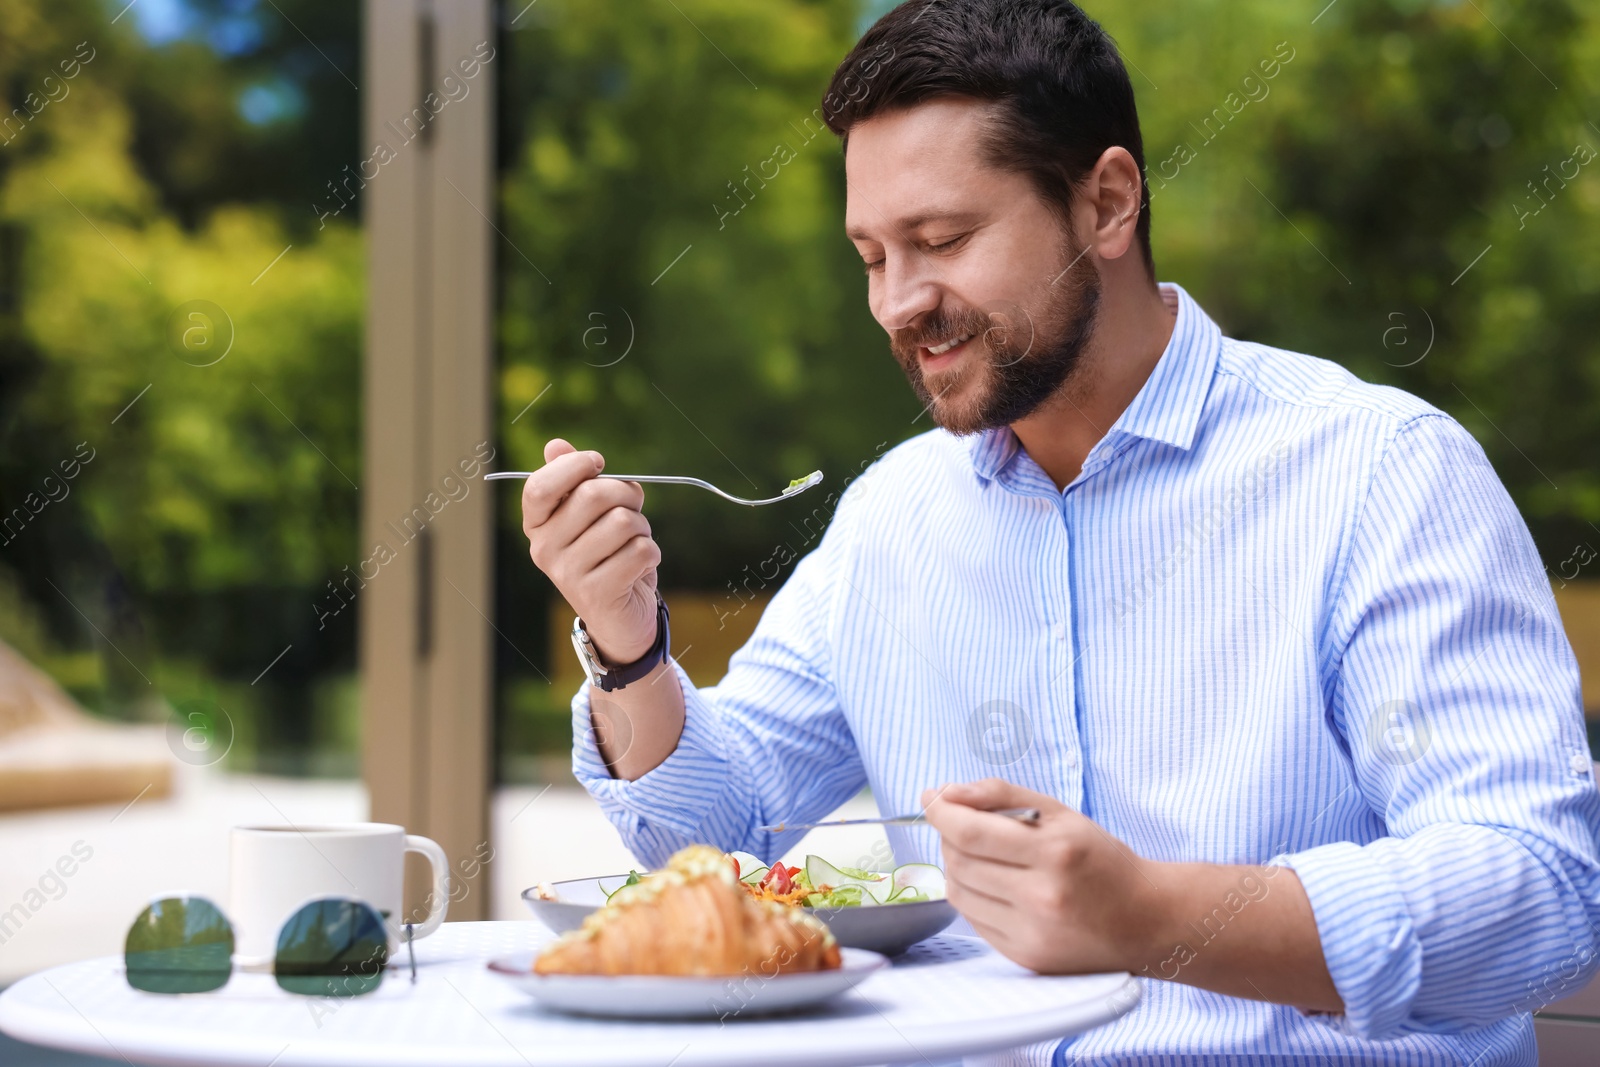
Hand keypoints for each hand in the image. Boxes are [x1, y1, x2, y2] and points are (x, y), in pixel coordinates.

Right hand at [521, 438, 660, 663]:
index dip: (574, 465)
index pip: (540, 485)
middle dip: (625, 494)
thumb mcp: (590, 515)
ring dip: (642, 527)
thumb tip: (555, 444)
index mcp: (536, 525)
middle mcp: (544, 549)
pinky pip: (640, 550)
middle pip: (592, 495)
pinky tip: (640, 566)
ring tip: (635, 542)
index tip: (598, 463)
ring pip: (623, 522)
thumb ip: (574, 480)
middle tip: (633, 508)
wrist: (620, 617)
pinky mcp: (598, 593)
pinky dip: (651, 553)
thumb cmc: (607, 554)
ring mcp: (568, 573)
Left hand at [920, 779, 1158, 974]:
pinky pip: (974, 920)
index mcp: (1054, 853)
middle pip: (959, 862)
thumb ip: (1000, 795)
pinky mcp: (1025, 957)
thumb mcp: (1060, 813)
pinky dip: (973, 896)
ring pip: (958, 893)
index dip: (941, 812)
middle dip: (950, 836)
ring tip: (982, 855)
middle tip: (964, 824)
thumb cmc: (1101, 861)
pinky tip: (996, 885)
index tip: (931, 798)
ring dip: (957, 866)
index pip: (970, 833)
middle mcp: (1042, 897)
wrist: (1145, 920)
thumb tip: (945, 793)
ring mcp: (1033, 933)